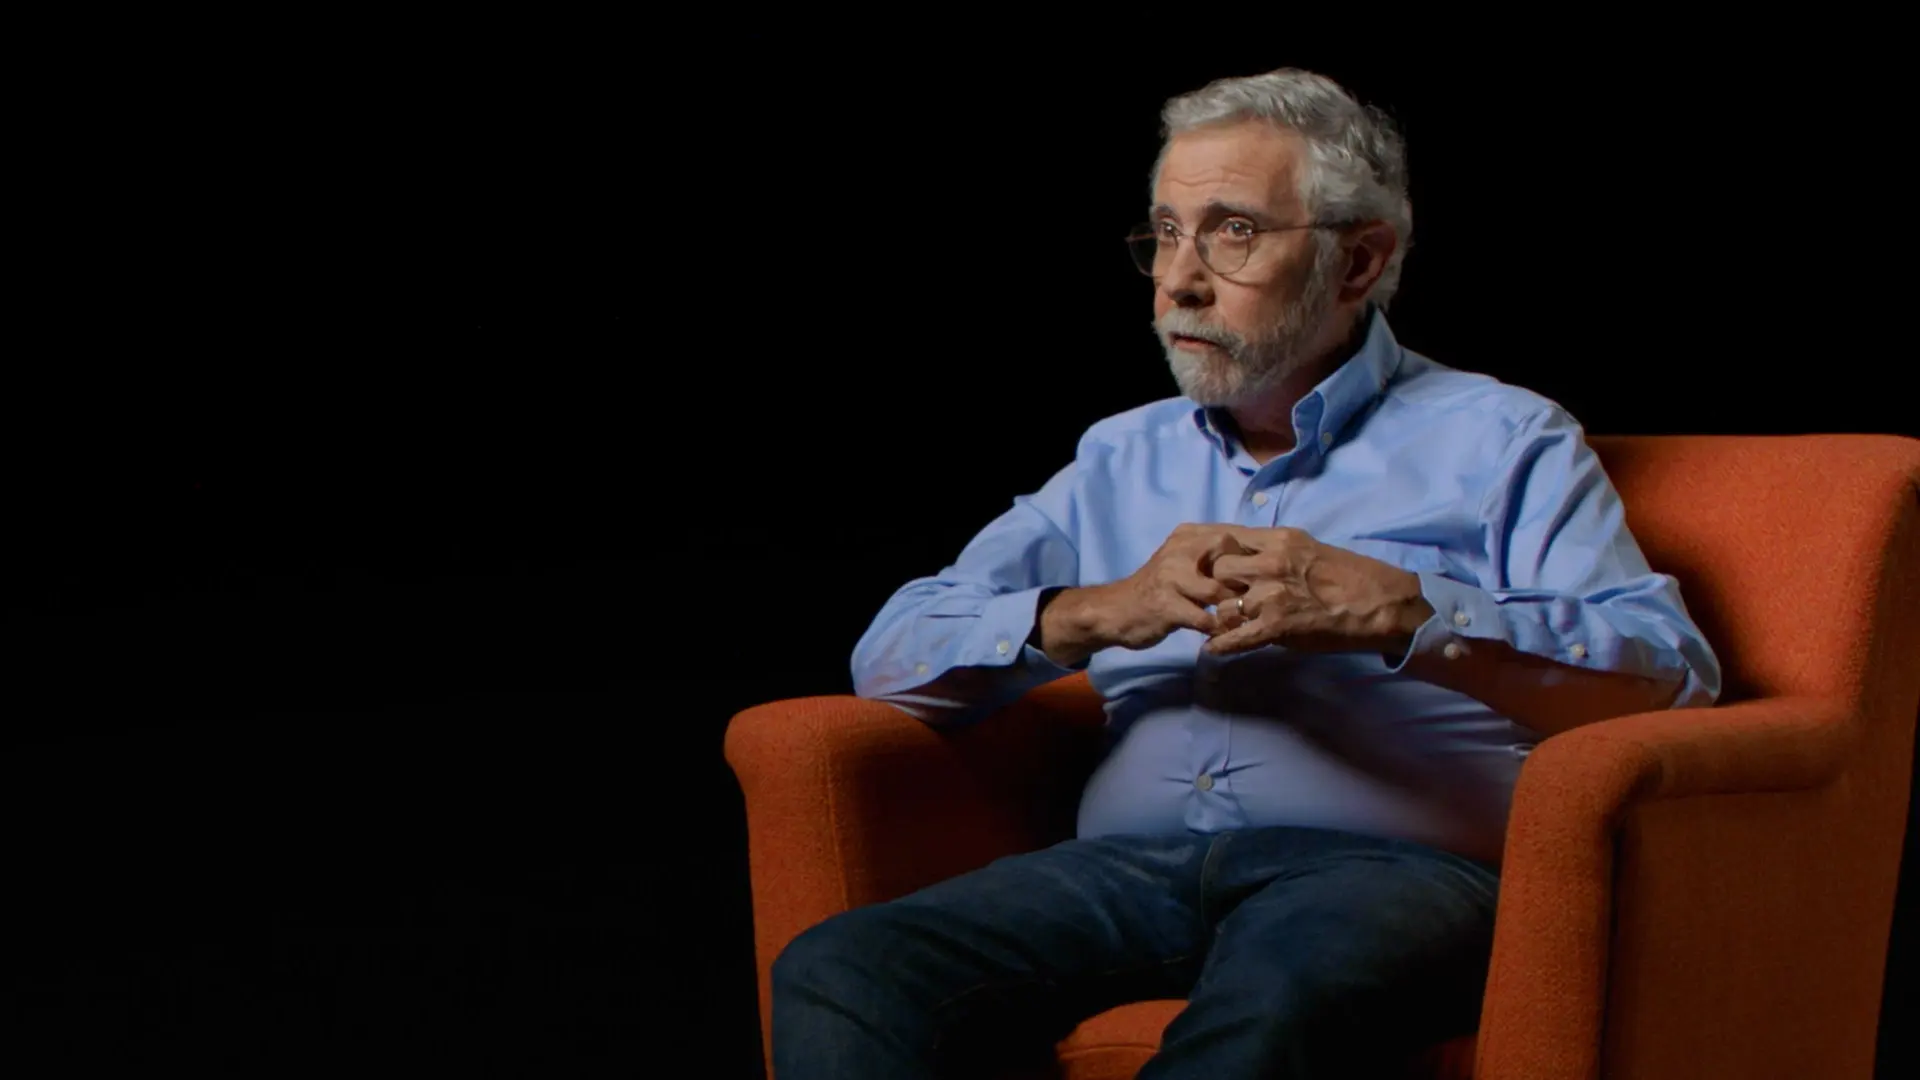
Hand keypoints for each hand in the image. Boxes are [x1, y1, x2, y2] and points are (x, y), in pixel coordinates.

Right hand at [1036, 524, 1250, 665]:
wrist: (1114, 611)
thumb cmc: (1157, 588)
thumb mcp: (1182, 562)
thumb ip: (1212, 558)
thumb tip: (1255, 561)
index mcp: (1186, 536)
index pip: (1232, 537)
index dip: (1250, 559)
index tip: (1258, 578)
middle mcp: (1179, 550)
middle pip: (1229, 559)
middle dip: (1245, 583)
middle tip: (1254, 601)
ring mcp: (1171, 578)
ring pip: (1219, 592)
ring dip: (1234, 610)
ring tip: (1242, 621)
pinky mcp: (1167, 606)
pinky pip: (1204, 619)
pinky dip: (1218, 630)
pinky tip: (1222, 636)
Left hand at [1202, 527, 1432, 656]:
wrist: (1381, 604)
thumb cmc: (1350, 575)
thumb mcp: (1308, 548)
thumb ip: (1274, 550)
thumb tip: (1244, 557)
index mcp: (1278, 540)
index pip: (1226, 539)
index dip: (1213, 554)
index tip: (1207, 566)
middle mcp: (1270, 563)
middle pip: (1218, 570)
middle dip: (1215, 585)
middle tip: (1220, 598)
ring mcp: (1272, 595)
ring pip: (1223, 606)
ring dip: (1223, 617)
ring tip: (1225, 624)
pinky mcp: (1277, 626)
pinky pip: (1236, 637)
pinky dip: (1222, 646)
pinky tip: (1213, 649)